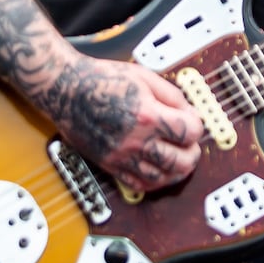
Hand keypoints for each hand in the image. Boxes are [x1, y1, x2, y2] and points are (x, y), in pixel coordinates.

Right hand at [42, 53, 203, 191]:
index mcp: (147, 115)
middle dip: (193, 152)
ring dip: (177, 171)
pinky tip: (160, 172)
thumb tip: (190, 112)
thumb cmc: (101, 79)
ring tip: (180, 160)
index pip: (190, 132)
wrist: (66, 89)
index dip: (197, 125)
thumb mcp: (145, 77)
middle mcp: (135, 140)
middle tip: (192, 144)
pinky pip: (137, 185)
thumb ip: (172, 96)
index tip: (193, 121)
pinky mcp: (109, 164)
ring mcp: (121, 156)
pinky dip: (154, 183)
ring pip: (161, 178)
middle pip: (181, 161)